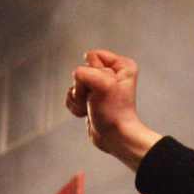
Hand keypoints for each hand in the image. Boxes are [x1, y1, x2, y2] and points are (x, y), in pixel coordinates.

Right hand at [65, 50, 161, 169]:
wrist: (113, 137)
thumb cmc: (114, 113)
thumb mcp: (103, 84)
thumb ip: (85, 72)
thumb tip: (76, 76)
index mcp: (121, 65)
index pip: (93, 56)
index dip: (92, 72)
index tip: (101, 87)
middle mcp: (112, 74)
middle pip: (82, 70)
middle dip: (82, 87)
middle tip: (94, 99)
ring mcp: (100, 87)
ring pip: (75, 84)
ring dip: (78, 98)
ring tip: (91, 107)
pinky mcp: (91, 98)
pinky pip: (72, 95)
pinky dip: (75, 106)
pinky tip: (86, 112)